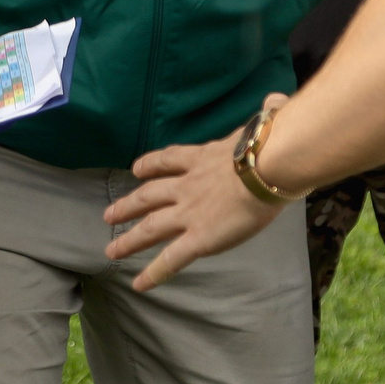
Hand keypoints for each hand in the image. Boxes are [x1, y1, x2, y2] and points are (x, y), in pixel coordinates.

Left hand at [102, 107, 288, 290]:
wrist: (266, 168)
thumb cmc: (269, 146)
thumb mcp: (262, 125)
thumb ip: (266, 113)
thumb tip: (276, 99)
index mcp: (202, 158)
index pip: (168, 160)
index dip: (150, 165)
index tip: (136, 169)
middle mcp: (187, 186)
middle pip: (149, 196)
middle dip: (128, 206)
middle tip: (108, 215)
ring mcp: (189, 214)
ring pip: (150, 228)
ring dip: (129, 240)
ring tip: (111, 250)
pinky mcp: (198, 239)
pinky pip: (171, 259)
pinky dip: (153, 273)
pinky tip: (139, 285)